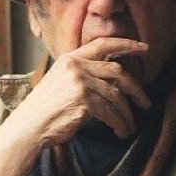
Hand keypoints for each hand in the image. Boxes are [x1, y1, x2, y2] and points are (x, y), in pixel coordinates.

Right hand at [10, 37, 151, 147]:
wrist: (29, 125)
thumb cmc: (46, 107)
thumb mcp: (61, 81)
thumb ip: (82, 74)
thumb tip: (113, 80)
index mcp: (71, 58)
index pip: (103, 44)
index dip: (126, 44)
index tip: (144, 49)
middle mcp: (76, 66)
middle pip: (117, 71)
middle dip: (136, 89)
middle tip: (146, 102)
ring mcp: (80, 82)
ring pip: (116, 95)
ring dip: (127, 114)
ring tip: (131, 126)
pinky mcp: (84, 101)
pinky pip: (110, 112)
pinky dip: (119, 123)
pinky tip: (121, 131)